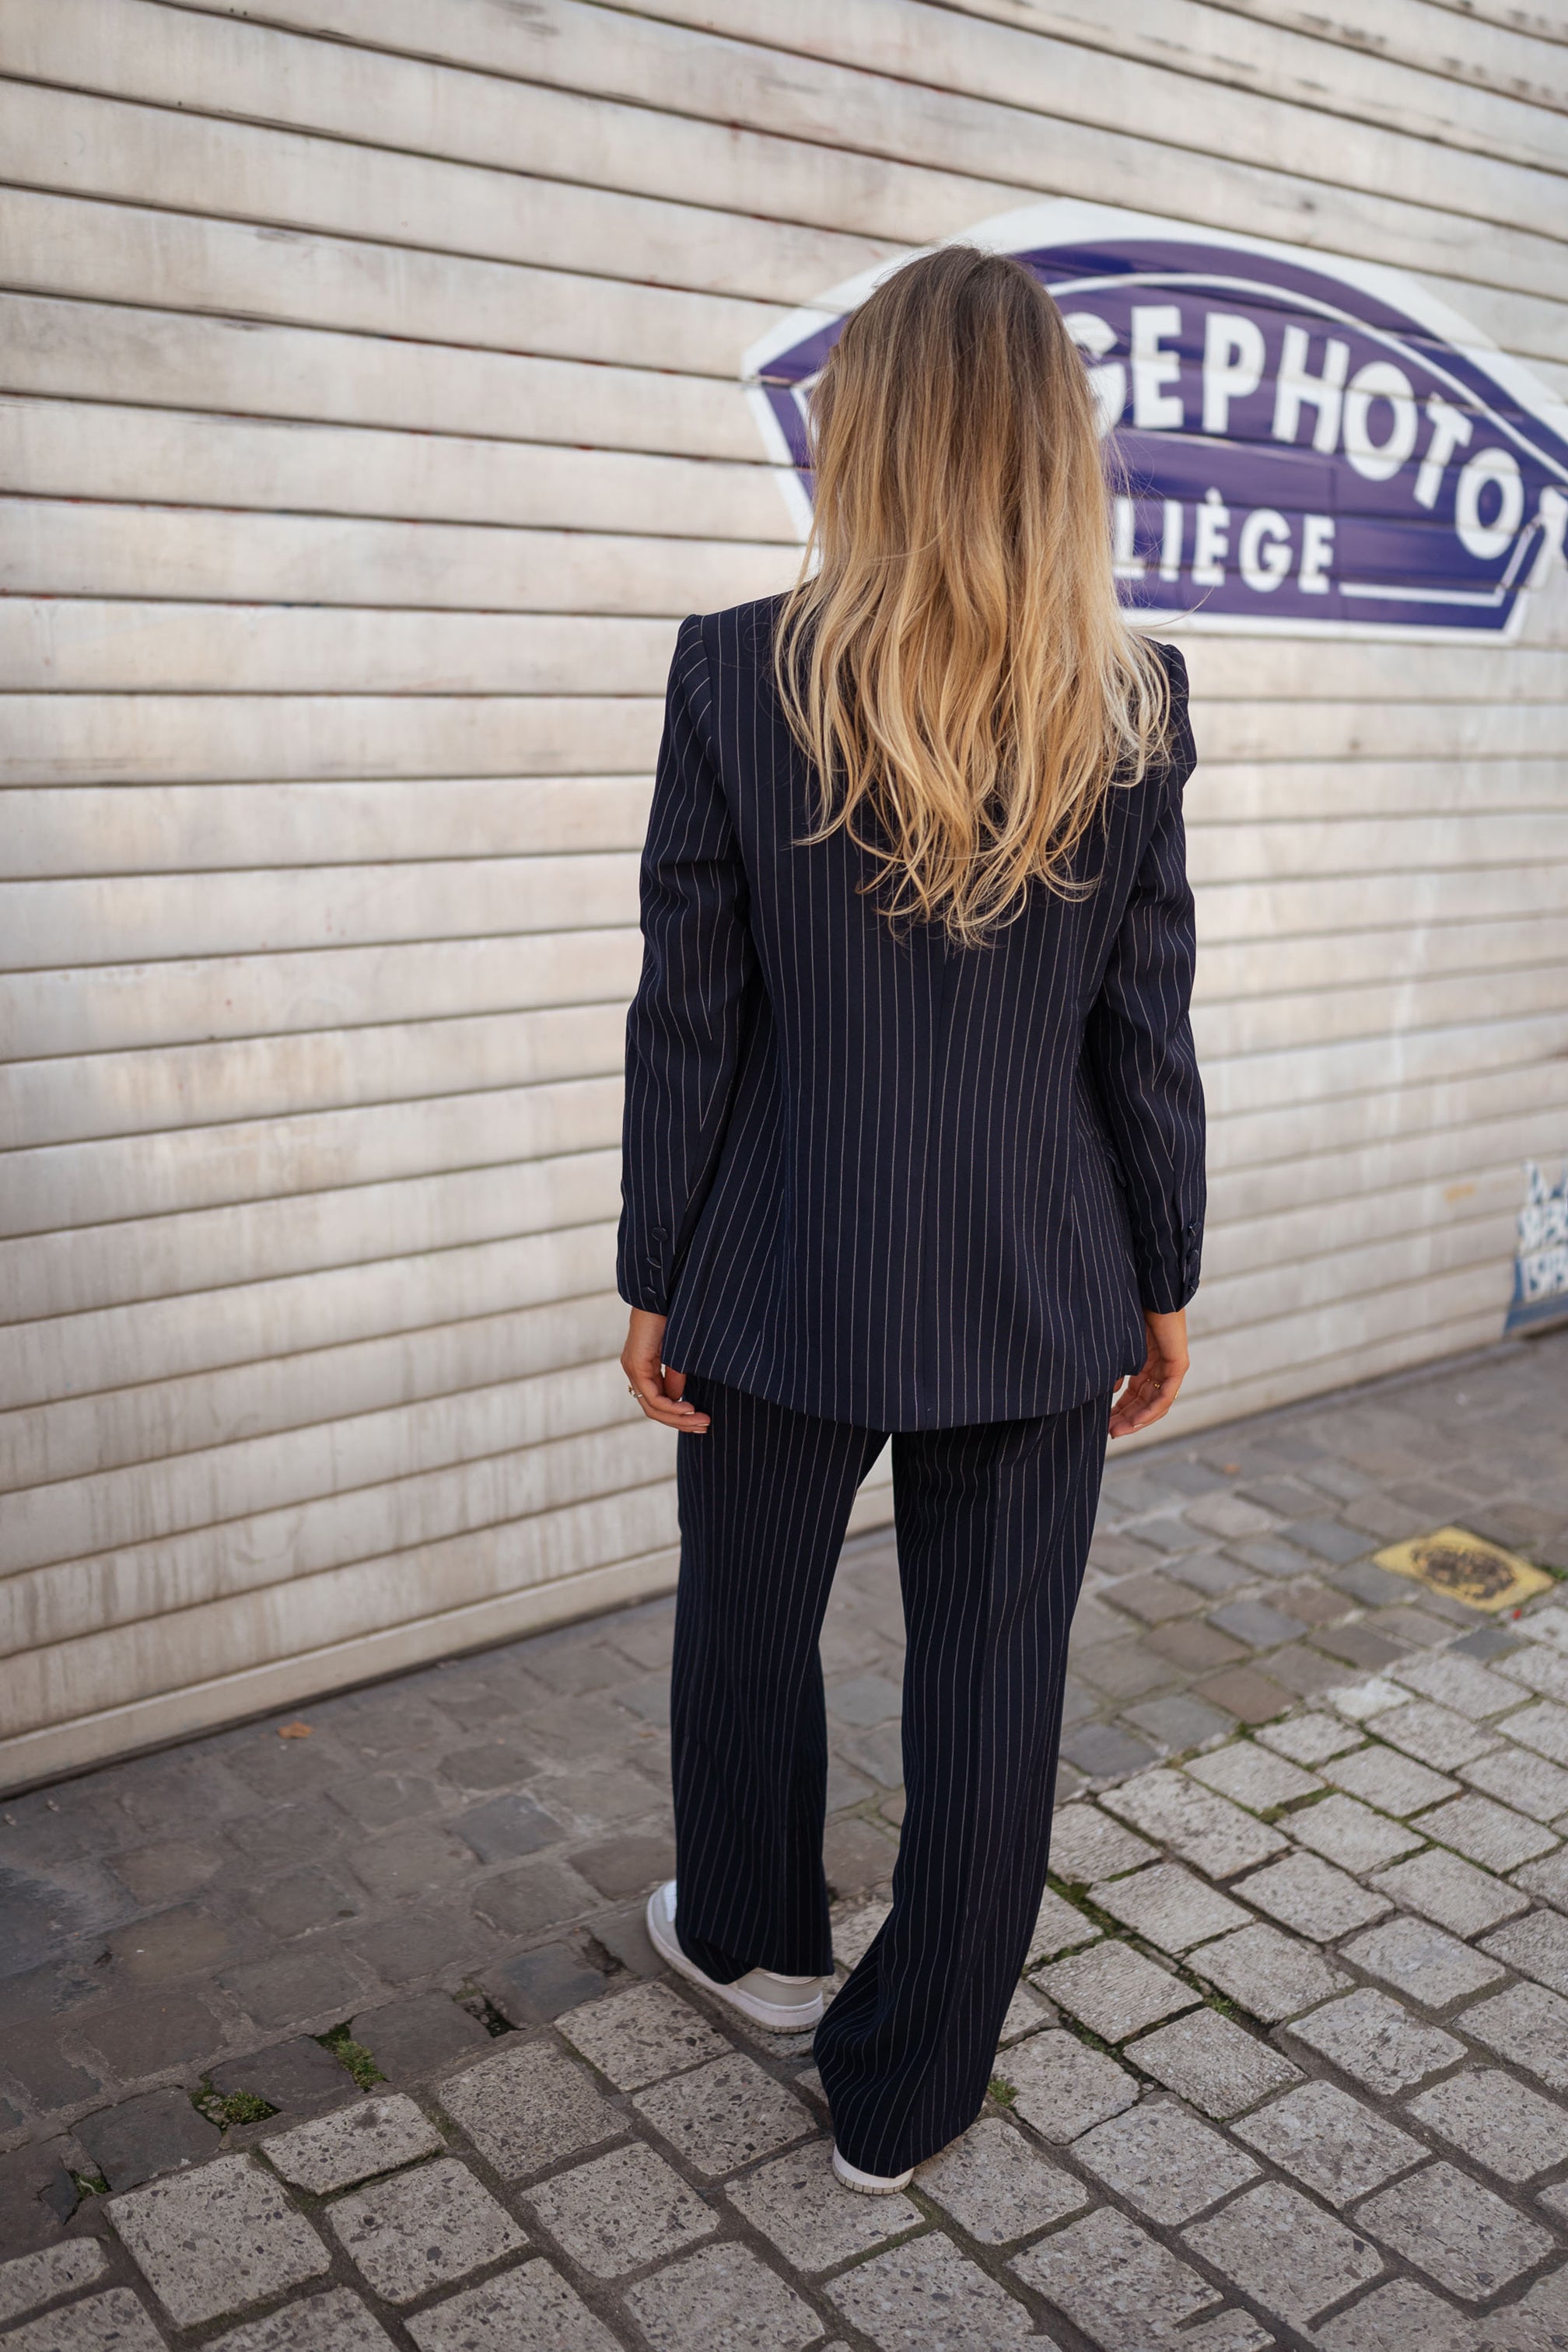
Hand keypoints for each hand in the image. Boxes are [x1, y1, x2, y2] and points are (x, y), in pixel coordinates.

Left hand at [622, 1308, 710, 1432]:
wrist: (661, 1293)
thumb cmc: (672, 1316)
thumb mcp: (679, 1353)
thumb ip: (676, 1376)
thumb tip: (679, 1400)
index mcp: (643, 1368)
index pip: (658, 1402)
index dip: (679, 1415)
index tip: (702, 1419)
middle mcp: (634, 1371)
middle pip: (654, 1410)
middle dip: (681, 1422)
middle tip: (704, 1427)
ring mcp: (633, 1368)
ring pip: (653, 1407)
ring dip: (678, 1418)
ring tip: (701, 1420)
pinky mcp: (636, 1364)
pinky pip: (652, 1396)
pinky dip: (672, 1406)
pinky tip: (689, 1408)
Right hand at [1108, 1308, 1188, 1438]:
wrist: (1151, 1290)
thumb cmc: (1132, 1308)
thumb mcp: (1120, 1345)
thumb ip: (1115, 1368)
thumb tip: (1106, 1391)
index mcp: (1145, 1362)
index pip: (1134, 1394)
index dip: (1120, 1410)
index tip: (1104, 1423)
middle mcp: (1158, 1367)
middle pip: (1144, 1402)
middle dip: (1126, 1419)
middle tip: (1110, 1433)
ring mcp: (1170, 1367)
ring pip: (1156, 1403)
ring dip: (1137, 1420)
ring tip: (1118, 1431)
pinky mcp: (1178, 1364)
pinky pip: (1165, 1395)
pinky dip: (1151, 1410)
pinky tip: (1137, 1420)